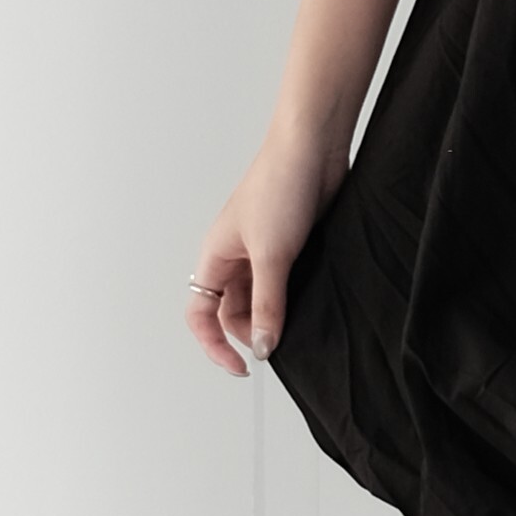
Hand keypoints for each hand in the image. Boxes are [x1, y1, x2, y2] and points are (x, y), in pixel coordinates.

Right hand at [185, 127, 339, 377]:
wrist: (313, 149)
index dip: (214, 344)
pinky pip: (286, 286)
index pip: (201, 314)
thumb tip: (261, 346)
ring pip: (263, 301)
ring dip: (276, 316)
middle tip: (280, 343)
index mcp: (216, 258)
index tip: (242, 366)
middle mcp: (235, 258)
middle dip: (253, 332)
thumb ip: (268, 304)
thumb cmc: (279, 186)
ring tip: (298, 324)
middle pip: (234, 313)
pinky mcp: (292, 248)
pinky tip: (311, 305)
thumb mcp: (271, 255)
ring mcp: (264, 253)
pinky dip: (295, 301)